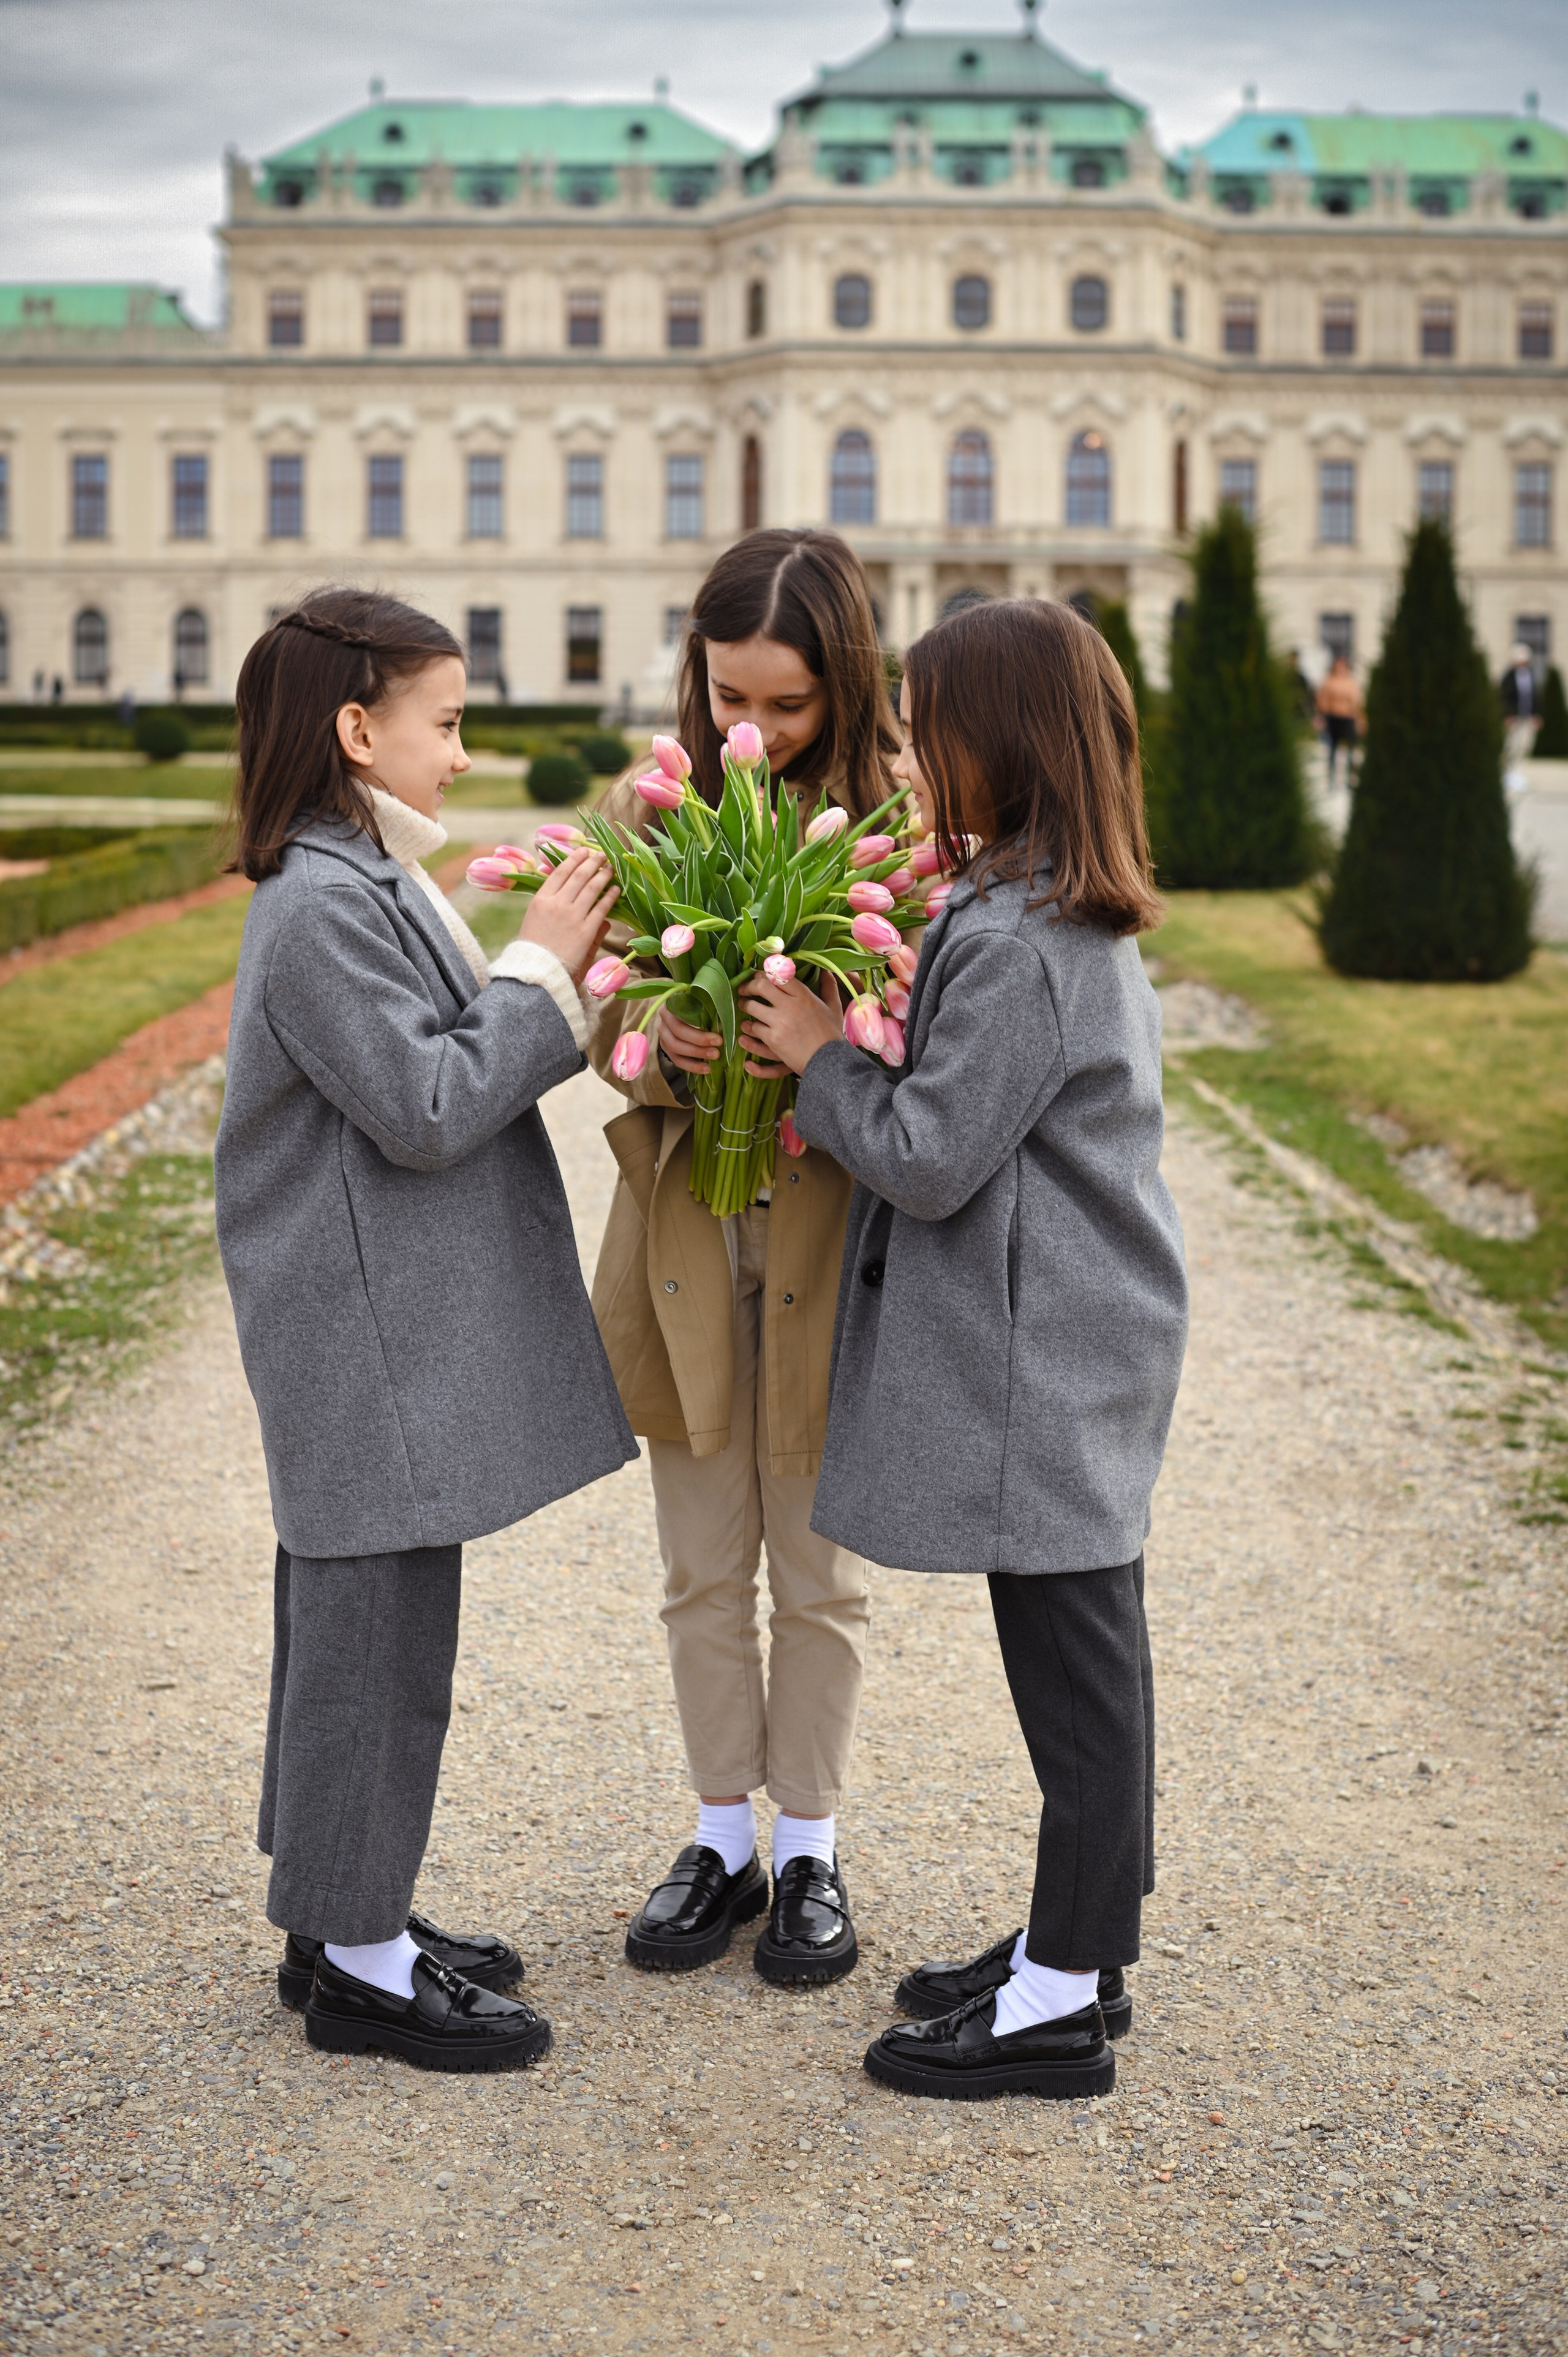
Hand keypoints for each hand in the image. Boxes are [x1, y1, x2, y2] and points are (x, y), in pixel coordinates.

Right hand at [517, 845, 618, 985]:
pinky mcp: (586, 931)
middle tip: (602, 854)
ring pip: (592, 888)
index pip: (560, 871)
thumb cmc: (533, 949)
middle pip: (578, 875)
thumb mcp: (535, 922)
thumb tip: (563, 890)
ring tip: (611, 866)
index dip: (574, 858)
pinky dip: (610, 896)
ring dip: (603, 874)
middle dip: (592, 861)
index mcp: (541, 900)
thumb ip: (553, 905)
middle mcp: (557, 904)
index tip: (583, 851)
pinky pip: (601, 908)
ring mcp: (572, 917)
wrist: (536, 973)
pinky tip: (616, 889)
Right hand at [657, 1006, 723, 1075]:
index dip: (699, 1034)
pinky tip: (706, 1069)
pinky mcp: (666, 1048)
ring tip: (713, 1061)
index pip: (682, 1022)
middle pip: (678, 1037)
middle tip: (717, 1052)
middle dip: (699, 1046)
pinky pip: (677, 1060)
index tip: (719, 1039)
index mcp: (670, 1007)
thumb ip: (709, 1004)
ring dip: (696, 1057)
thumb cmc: (698, 1003)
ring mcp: (663, 1036)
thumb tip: (726, 1016)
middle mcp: (663, 1021)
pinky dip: (692, 1066)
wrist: (686, 1009)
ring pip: (675, 1051)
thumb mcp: (702, 999)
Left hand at [739, 971, 842, 1077]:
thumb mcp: (834, 1008)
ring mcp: (780, 1023)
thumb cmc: (831, 1034)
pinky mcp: (773, 1039)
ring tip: (744, 1007)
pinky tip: (748, 1028)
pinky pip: (754, 1028)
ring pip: (752, 1007)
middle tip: (744, 990)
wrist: (828, 1061)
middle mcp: (790, 1006)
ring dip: (745, 1006)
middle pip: (761, 986)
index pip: (779, 975)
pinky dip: (750, 1028)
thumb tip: (826, 971)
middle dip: (749, 986)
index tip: (759, 977)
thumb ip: (829, 987)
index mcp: (803, 995)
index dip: (765, 974)